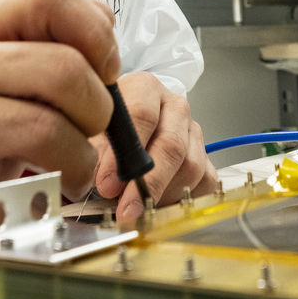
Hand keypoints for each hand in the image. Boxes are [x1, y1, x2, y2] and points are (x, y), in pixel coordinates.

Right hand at [0, 0, 119, 274]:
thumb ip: (37, 50)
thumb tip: (102, 26)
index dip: (95, 34)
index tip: (104, 71)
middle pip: (65, 70)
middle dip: (98, 113)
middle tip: (88, 137)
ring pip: (50, 131)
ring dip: (78, 165)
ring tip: (67, 177)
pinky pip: (15, 191)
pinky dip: (38, 205)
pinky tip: (29, 206)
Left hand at [90, 72, 217, 227]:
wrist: (127, 127)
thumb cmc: (108, 127)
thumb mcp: (92, 131)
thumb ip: (93, 151)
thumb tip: (100, 180)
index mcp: (145, 89)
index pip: (142, 116)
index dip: (124, 156)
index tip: (107, 185)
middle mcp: (174, 107)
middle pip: (172, 145)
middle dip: (148, 184)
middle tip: (127, 209)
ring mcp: (193, 131)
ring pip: (191, 167)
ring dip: (164, 194)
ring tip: (138, 206)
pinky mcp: (204, 156)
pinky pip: (205, 182)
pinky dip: (183, 200)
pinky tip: (159, 205)